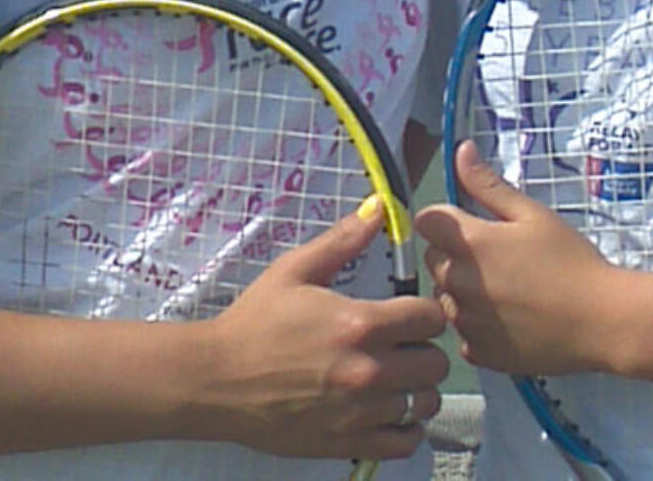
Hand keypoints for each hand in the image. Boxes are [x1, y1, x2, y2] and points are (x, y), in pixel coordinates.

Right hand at [187, 198, 446, 459]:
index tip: (411, 313)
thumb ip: (343, 240)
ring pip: (424, 403)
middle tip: (404, 346)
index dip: (426, 311)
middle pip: (435, 363)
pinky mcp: (348, 445)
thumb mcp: (295, 270)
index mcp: (359, 323)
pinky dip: (406, 428)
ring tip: (399, 379)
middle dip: (425, 349)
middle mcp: (368, 370)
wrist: (217, 380)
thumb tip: (379, 207)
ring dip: (417, 389)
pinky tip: (390, 412)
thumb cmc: (256, 320)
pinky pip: (405, 443)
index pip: (430, 317)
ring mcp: (360, 413)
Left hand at [414, 140, 612, 377]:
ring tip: (505, 290)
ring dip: (462, 291)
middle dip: (454, 254)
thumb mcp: (532, 214)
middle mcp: (459, 283)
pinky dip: (477, 326)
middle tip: (496, 257)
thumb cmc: (571, 261)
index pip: (425, 222)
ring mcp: (467, 322)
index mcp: (471, 243)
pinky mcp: (479, 354)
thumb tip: (461, 151)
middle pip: (433, 260)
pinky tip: (508, 319)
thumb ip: (489, 185)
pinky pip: (462, 332)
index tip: (470, 225)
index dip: (445, 220)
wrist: (602, 321)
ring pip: (445, 298)